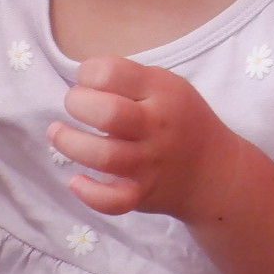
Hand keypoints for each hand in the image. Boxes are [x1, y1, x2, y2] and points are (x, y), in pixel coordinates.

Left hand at [48, 56, 238, 219]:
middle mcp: (158, 126)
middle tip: (75, 105)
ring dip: (69, 143)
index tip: (88, 82)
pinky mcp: (143, 194)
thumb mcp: (167, 86)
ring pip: (103, 156)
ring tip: (58, 133)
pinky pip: (114, 201)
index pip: (113, 72)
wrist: (215, 172)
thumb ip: (129, 80)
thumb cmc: (180, 120)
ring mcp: (150, 163)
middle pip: (108, 113)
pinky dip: (90, 194)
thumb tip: (79, 82)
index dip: (88, 73)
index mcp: (163, 91)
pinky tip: (77, 180)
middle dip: (77, 103)